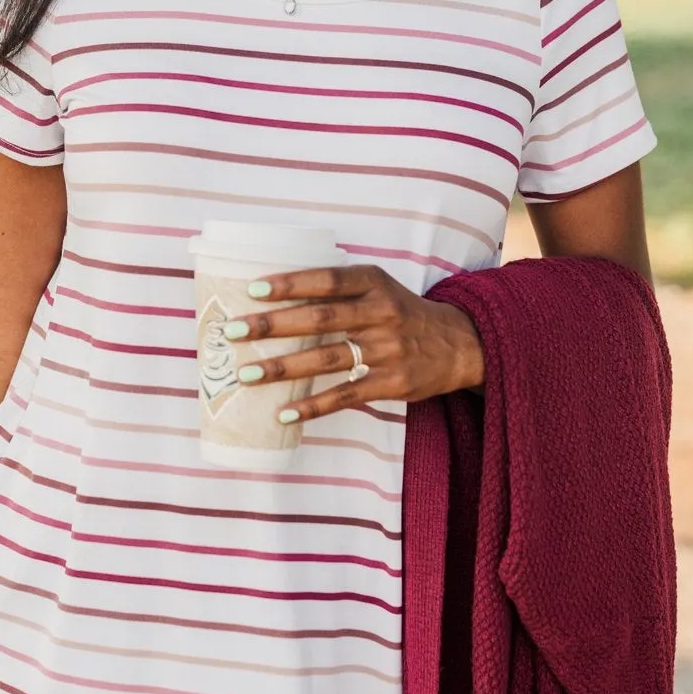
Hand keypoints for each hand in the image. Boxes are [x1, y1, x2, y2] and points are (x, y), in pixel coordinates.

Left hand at [224, 263, 483, 424]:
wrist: (458, 345)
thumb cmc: (403, 312)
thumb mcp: (379, 288)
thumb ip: (339, 289)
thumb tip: (276, 295)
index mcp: (374, 284)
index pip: (327, 280)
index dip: (290, 284)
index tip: (252, 290)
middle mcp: (381, 314)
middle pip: (320, 319)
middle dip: (273, 325)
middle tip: (234, 331)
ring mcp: (387, 351)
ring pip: (327, 359)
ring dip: (283, 367)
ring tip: (247, 374)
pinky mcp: (391, 384)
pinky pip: (345, 396)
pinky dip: (313, 406)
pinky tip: (284, 412)